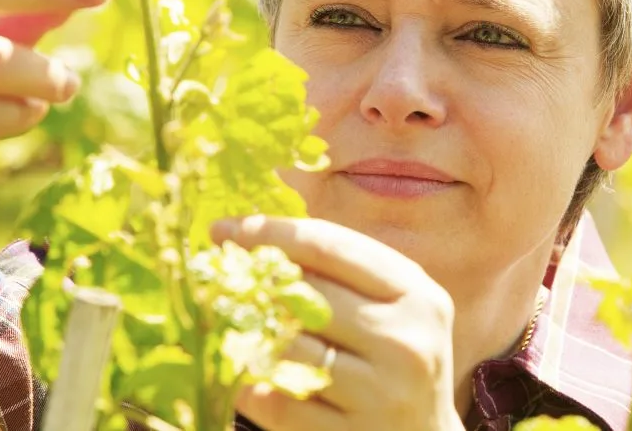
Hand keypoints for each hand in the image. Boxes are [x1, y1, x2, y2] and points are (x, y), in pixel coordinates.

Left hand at [211, 216, 465, 430]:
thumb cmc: (394, 356)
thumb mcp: (390, 305)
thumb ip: (341, 269)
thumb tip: (254, 231)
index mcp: (416, 293)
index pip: (331, 246)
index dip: (272, 232)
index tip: (226, 227)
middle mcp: (405, 338)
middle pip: (306, 292)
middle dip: (253, 280)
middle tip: (215, 273)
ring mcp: (383, 392)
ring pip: (289, 347)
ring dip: (249, 333)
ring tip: (228, 323)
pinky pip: (282, 404)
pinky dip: (253, 389)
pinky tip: (245, 379)